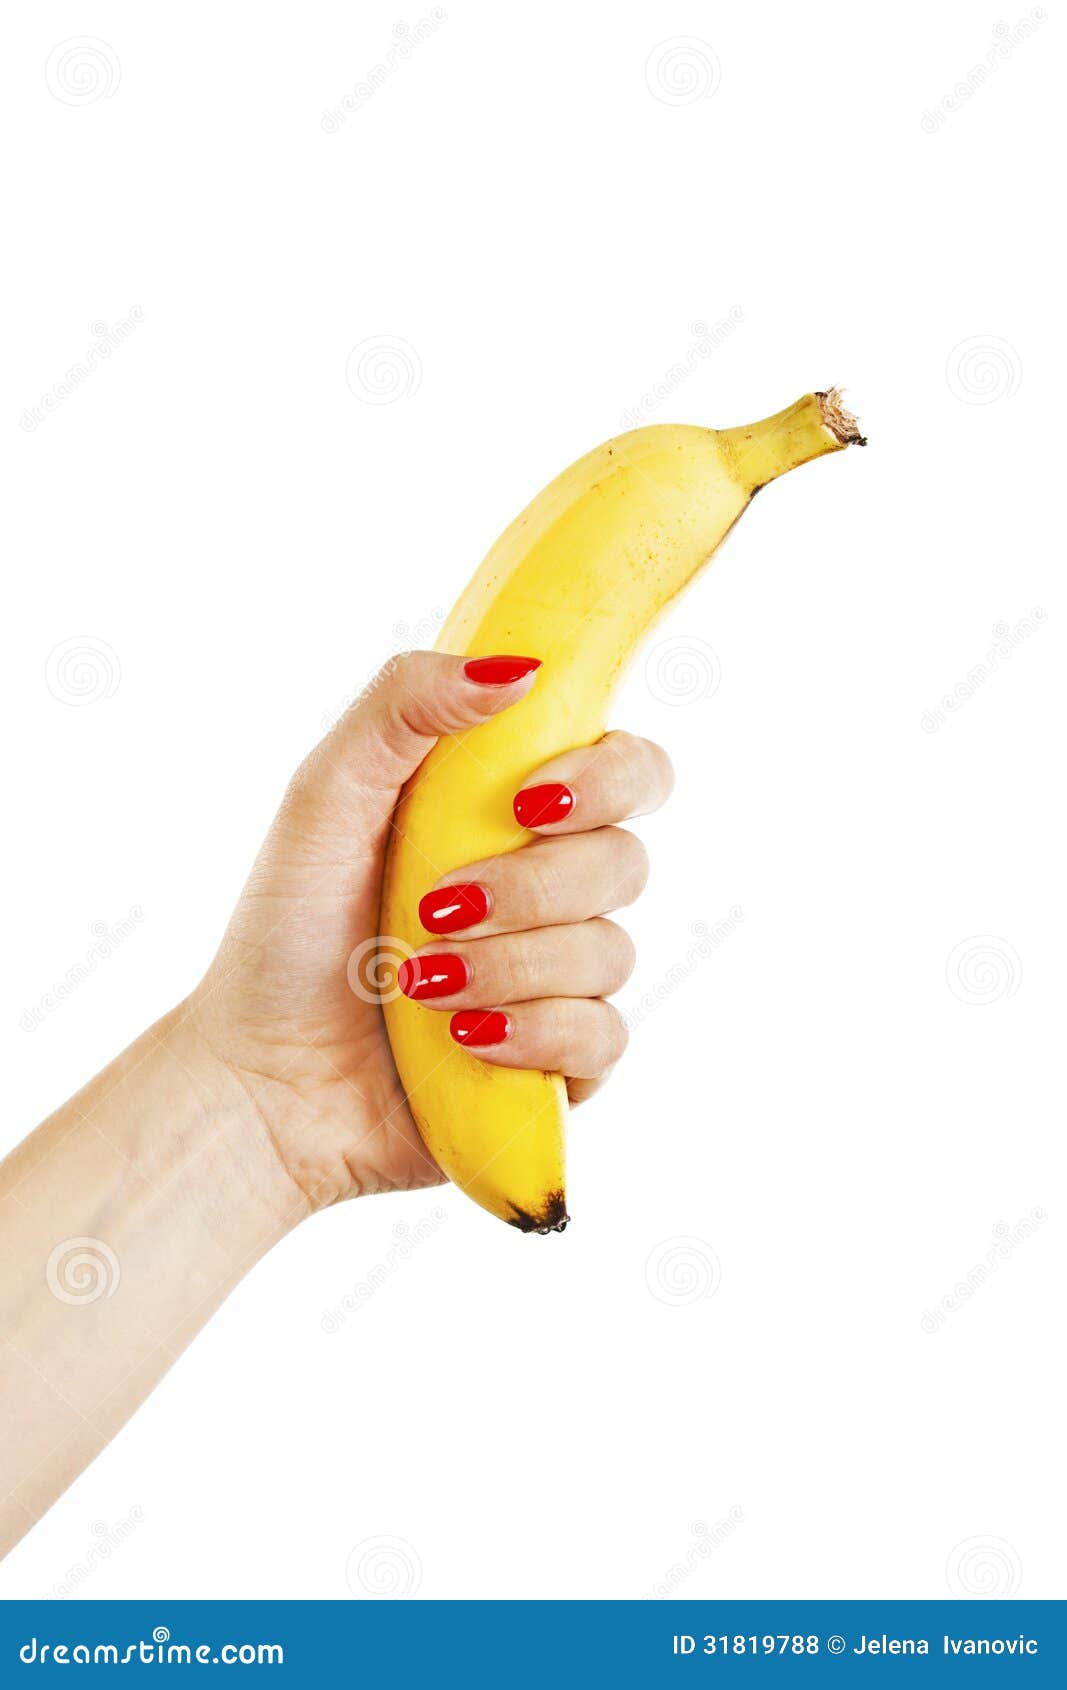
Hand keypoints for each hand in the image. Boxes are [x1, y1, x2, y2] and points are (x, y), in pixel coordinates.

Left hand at [187, 652, 673, 1213]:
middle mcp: (547, 890)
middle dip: (532, 888)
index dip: (608, 779)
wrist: (261, 1077)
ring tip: (418, 982)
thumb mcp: (325, 794)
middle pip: (626, 862)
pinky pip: (603, 1039)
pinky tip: (464, 1037)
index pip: (629, 770)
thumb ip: (405, 705)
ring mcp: (557, 979)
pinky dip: (533, 1034)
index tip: (528, 804)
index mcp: (509, 815)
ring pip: (611, 952)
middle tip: (438, 907)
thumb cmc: (287, 931)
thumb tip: (520, 669)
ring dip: (510, 965)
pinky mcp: (558, 1063)